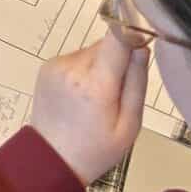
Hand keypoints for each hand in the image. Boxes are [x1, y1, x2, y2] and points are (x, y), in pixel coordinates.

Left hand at [31, 31, 148, 184]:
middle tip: (117, 92)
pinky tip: (81, 95)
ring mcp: (56, 64)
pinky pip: (76, 58)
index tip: (143, 40)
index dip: (132, 32)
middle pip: (106, 45)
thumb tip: (142, 46)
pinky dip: (84, 70)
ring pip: (92, 51)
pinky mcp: (47, 66)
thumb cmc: (97, 148)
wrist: (51, 159)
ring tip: (97, 98)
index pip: (117, 36)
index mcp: (96, 83)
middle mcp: (73, 67)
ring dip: (101, 65)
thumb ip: (137, 82)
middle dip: (118, 60)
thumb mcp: (129, 124)